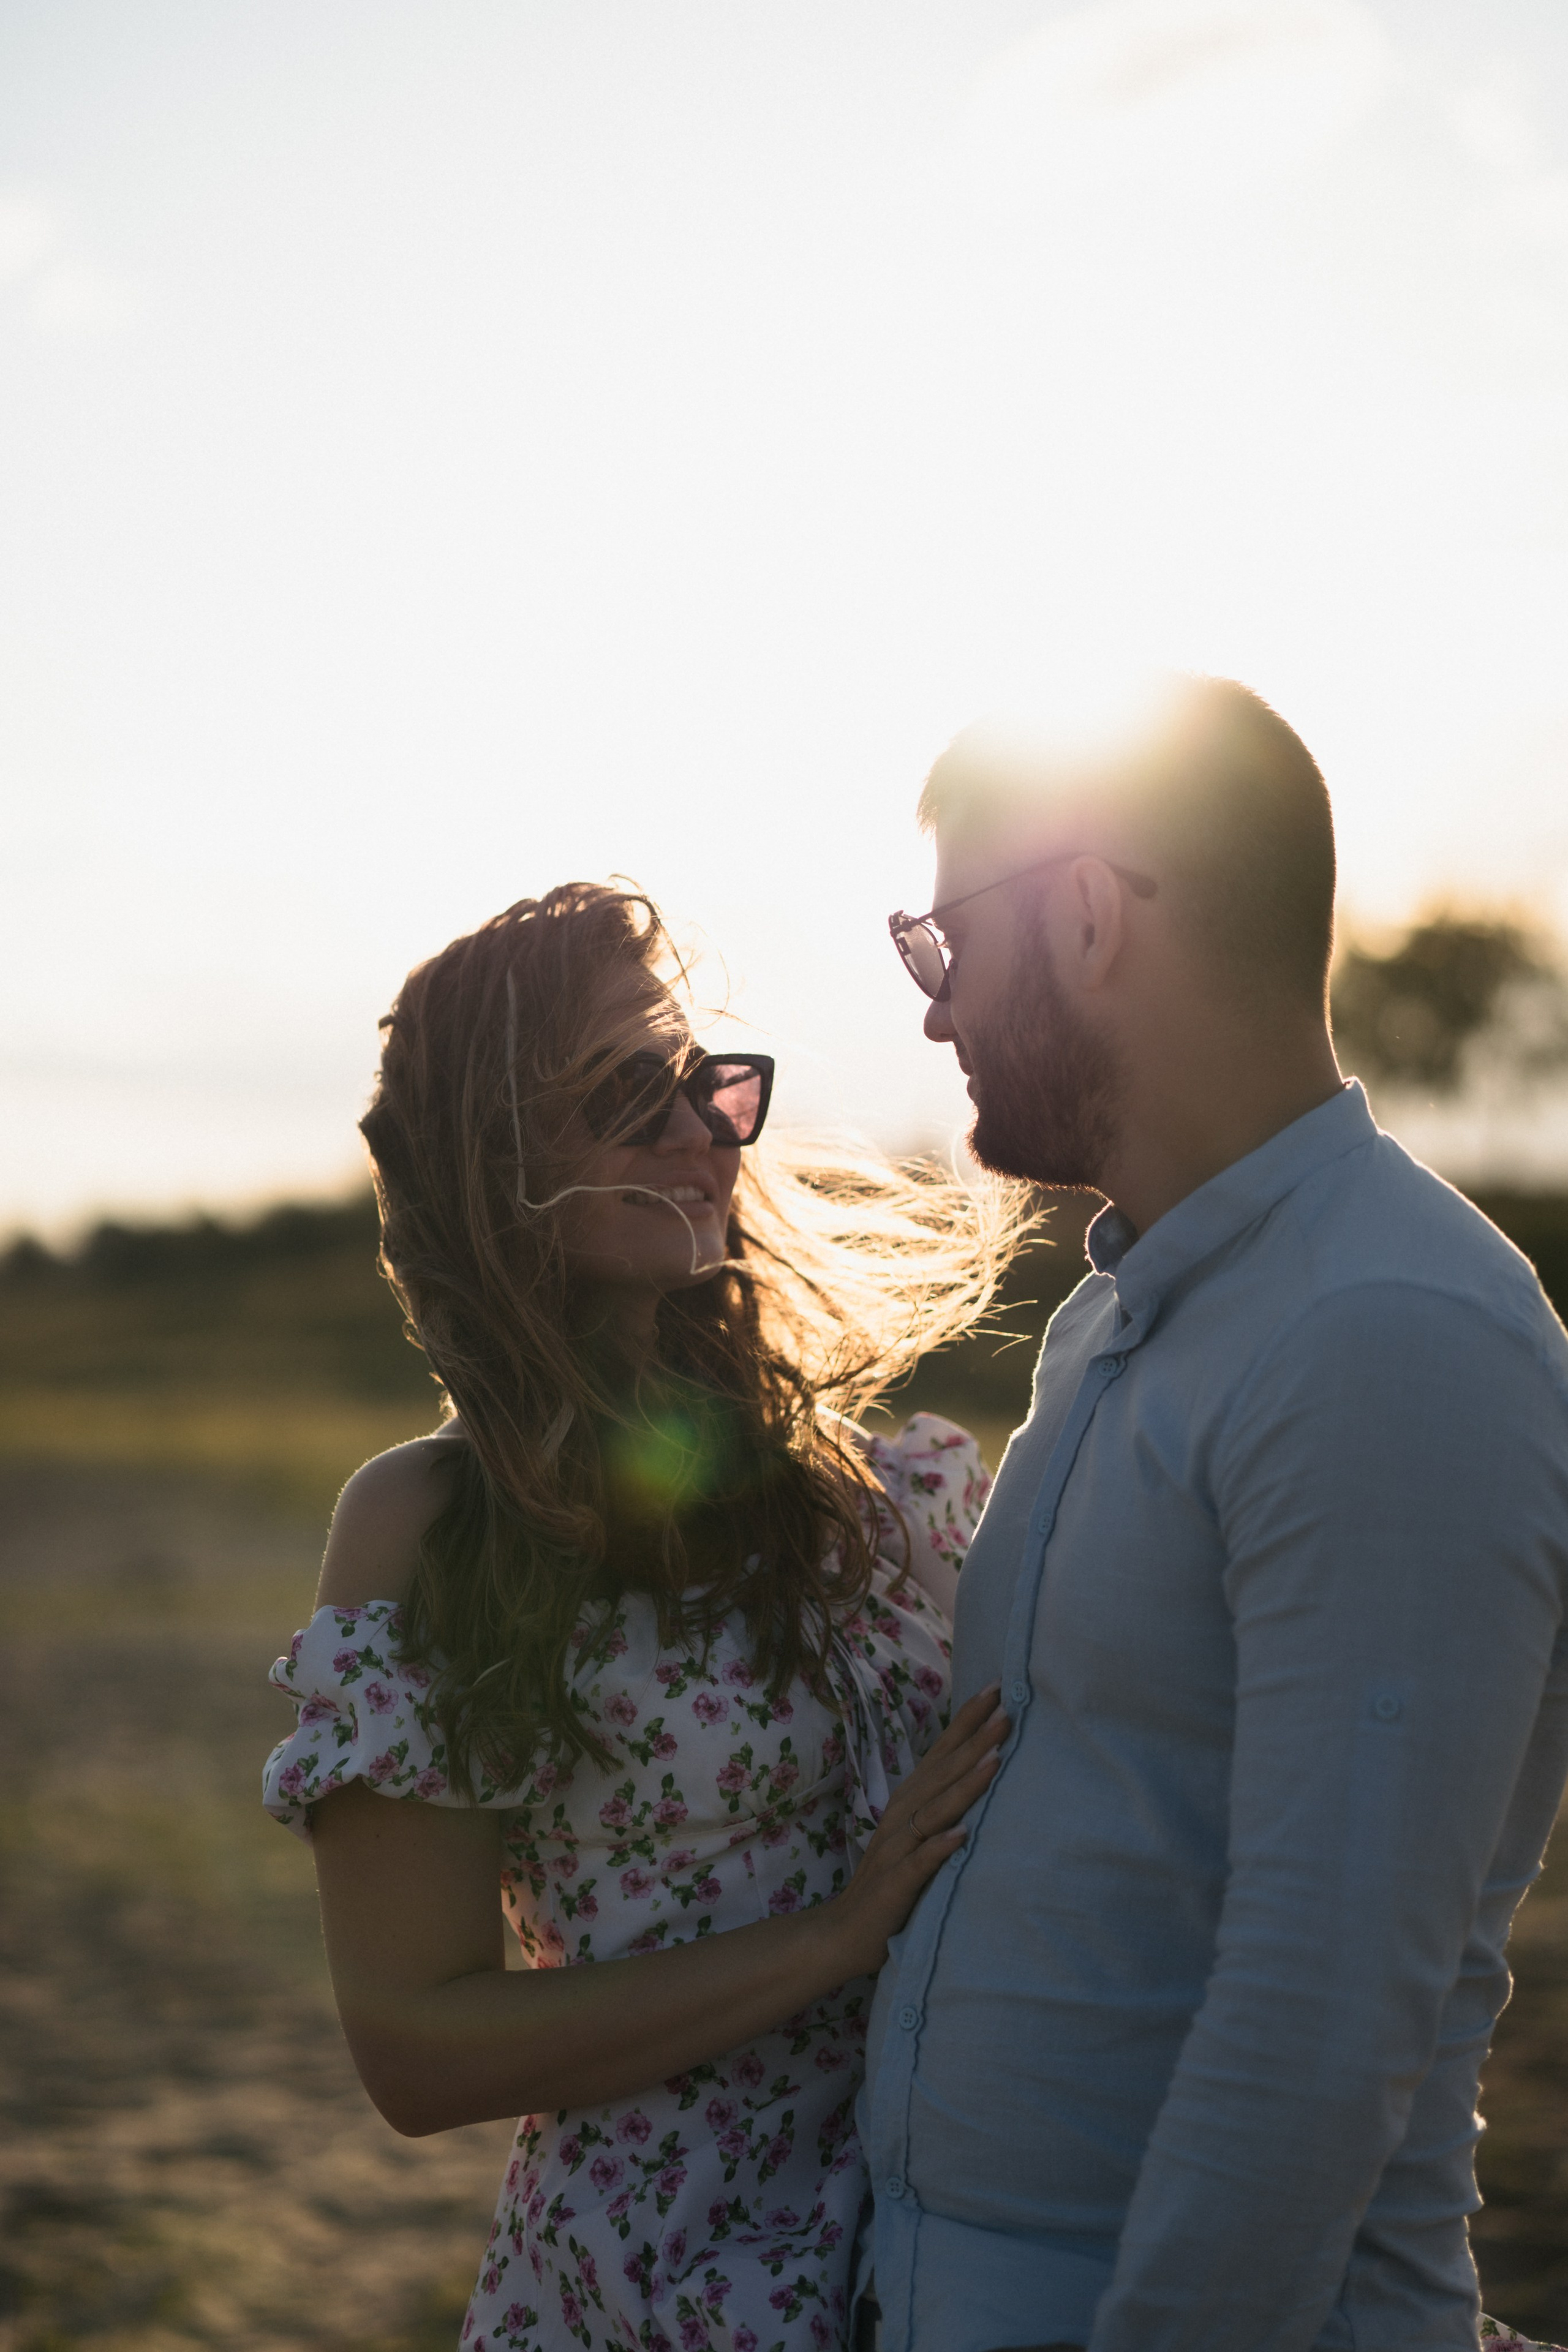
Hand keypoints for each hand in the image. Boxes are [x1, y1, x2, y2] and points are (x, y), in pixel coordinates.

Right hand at [816, 1682, 1008, 1978]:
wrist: (844, 1932)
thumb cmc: (892, 1882)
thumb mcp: (917, 1836)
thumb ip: (941, 1805)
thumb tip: (980, 1768)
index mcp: (909, 1801)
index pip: (942, 1753)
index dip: (967, 1721)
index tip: (997, 1687)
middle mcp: (902, 1816)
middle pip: (942, 1771)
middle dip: (975, 1739)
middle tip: (1008, 1707)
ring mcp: (897, 1849)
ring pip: (935, 1809)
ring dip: (966, 1783)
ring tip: (996, 1756)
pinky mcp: (896, 1884)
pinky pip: (920, 1863)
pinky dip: (940, 1847)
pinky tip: (962, 1835)